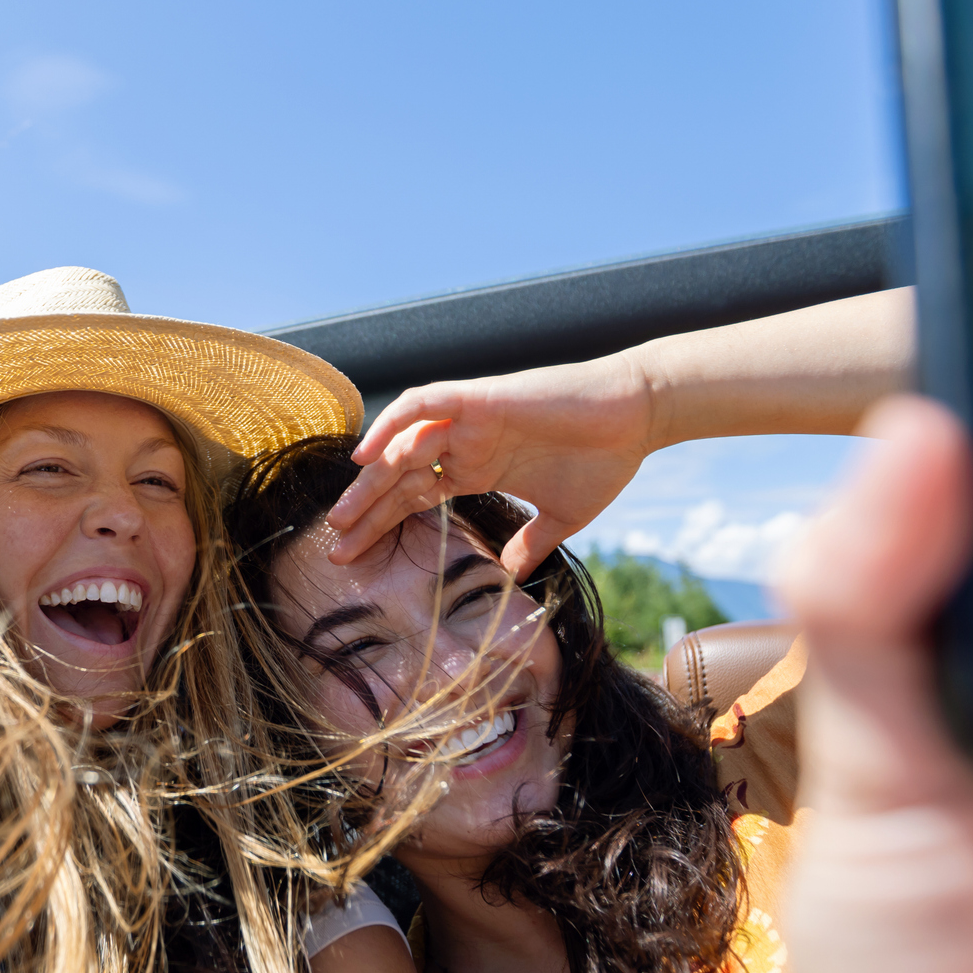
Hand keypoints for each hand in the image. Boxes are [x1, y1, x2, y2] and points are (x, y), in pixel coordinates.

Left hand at [326, 354, 653, 578]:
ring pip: (402, 446)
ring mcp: (469, 421)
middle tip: (334, 546)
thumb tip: (510, 574)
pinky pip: (423, 404)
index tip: (350, 558)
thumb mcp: (562, 518)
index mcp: (475, 470)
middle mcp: (463, 444)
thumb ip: (531, 542)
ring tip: (343, 514)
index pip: (411, 499)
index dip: (379, 525)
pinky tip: (370, 453)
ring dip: (371, 480)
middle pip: (396, 477)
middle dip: (364, 510)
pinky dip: (392, 424)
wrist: (638, 417)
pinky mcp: (480, 398)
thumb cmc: (604, 461)